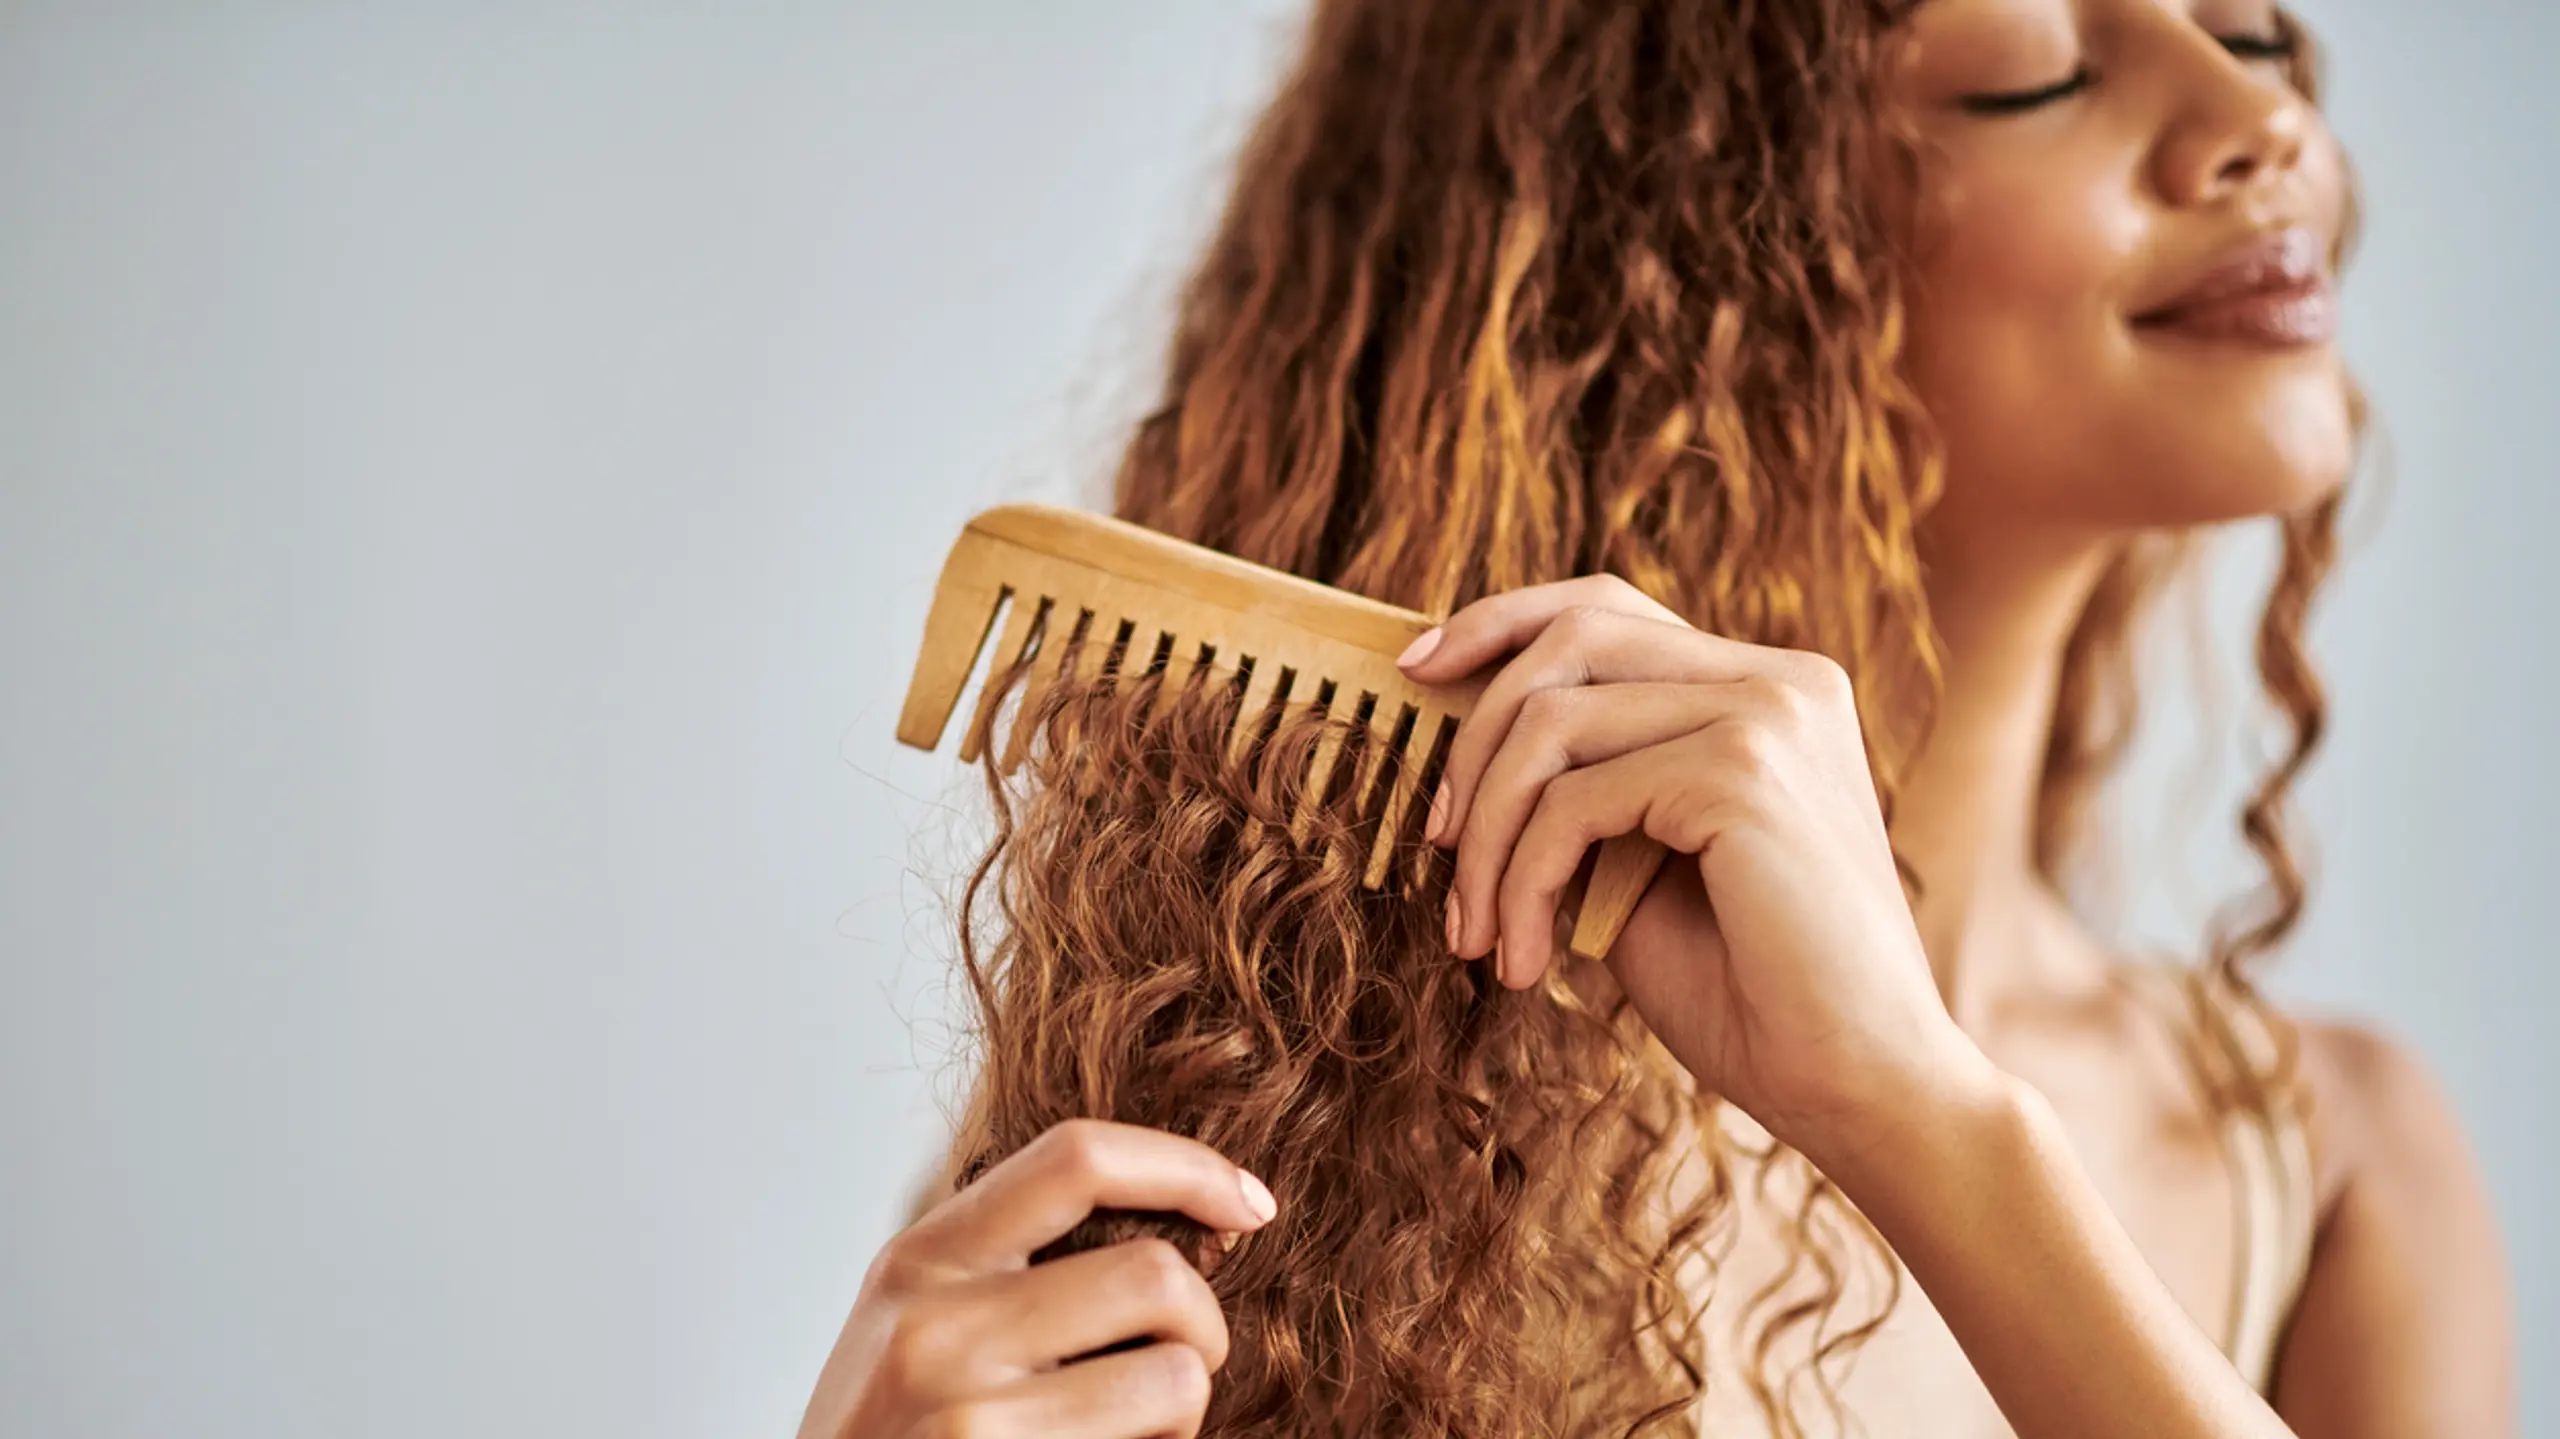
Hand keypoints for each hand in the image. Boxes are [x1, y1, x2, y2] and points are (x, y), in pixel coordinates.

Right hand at [796, 1120, 1277, 1438]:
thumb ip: (1011, 1265)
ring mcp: (968, 1412)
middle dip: (1202, 1326)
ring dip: (1184, 1411)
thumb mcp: (917, 1324)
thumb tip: (1191, 1222)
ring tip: (1131, 1432)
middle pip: (1157, 1275)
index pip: (1078, 1156)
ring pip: (1178, 1375)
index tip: (1250, 1204)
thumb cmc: (891, 1438)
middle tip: (1175, 1366)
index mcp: (921, 1259)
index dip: (1188, 1166)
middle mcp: (937, 1325)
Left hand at [1398, 576, 1998, 1170]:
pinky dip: (1522, 883)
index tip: (1416, 671)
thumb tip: (1461, 742)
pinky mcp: (1743, 773)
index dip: (1501, 623)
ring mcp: (1769, 715)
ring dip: (1488, 837)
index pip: (1609, 608)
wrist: (1862, 1086)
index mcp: (1772, 686)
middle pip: (1571, 639)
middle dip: (1473, 737)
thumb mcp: (1647, 864)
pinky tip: (1525, 962)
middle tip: (1439, 844)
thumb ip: (1586, 787)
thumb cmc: (1755, 992)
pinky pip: (1571, 803)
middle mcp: (1782, 680)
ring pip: (1552, 723)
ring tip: (1476, 934)